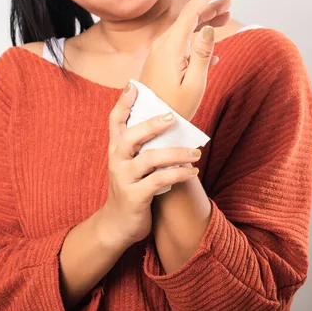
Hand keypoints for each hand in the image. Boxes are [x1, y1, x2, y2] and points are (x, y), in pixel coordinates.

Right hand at [97, 84, 202, 248]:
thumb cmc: (130, 188)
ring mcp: (124, 178)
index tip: (133, 85)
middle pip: (131, 136)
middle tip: (172, 117)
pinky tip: (192, 172)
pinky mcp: (135, 196)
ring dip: (176, 153)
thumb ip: (143, 146)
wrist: (117, 224)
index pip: (115, 121)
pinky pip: (159, 180)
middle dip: (151, 124)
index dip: (123, 103)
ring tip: (196, 153)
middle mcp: (116, 160)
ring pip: (149, 159)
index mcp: (115, 149)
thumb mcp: (131, 164)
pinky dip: (179, 174)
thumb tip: (171, 122)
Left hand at [139, 0, 231, 120]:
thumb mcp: (194, 84)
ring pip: (184, 32)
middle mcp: (161, 46)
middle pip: (188, 20)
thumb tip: (209, 27)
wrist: (148, 124)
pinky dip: (197, 43)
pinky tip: (213, 53)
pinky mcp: (159, 63)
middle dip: (209, 8)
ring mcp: (158, 54)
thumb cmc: (174, 108)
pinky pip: (180, 46)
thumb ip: (203, 54)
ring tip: (225, 17)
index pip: (190, 14)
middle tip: (229, 1)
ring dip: (204, 24)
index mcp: (171, 48)